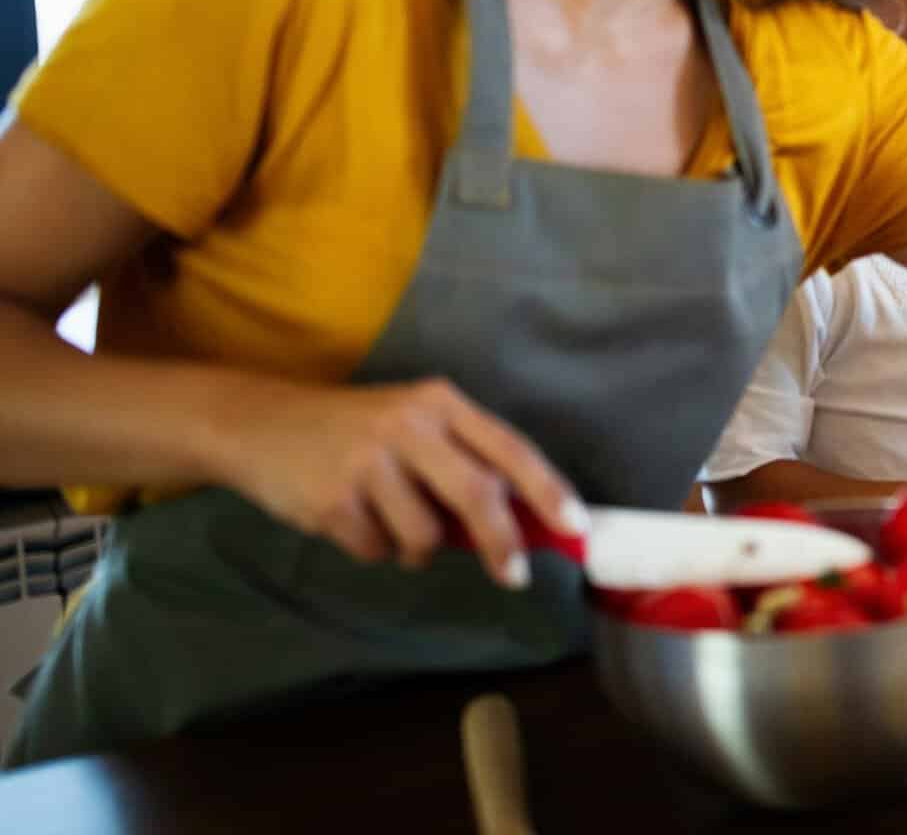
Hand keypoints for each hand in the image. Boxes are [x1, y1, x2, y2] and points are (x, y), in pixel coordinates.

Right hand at [223, 377, 581, 587]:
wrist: (260, 423)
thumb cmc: (355, 431)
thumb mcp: (412, 424)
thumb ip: (462, 461)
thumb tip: (519, 524)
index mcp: (440, 402)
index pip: (510, 448)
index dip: (548, 491)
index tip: (576, 528)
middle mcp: (409, 424)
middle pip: (477, 493)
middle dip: (502, 542)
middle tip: (514, 575)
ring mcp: (368, 460)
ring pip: (426, 535)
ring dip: (417, 549)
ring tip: (390, 522)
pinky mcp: (332, 498)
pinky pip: (377, 549)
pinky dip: (374, 548)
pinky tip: (353, 520)